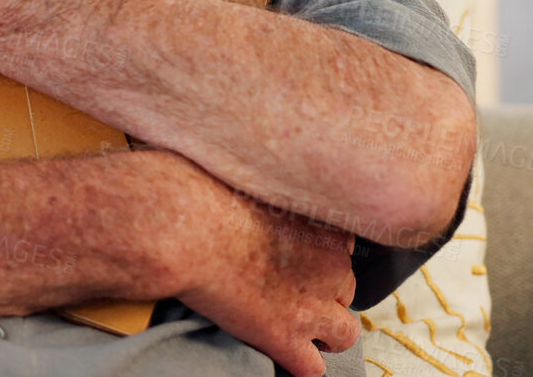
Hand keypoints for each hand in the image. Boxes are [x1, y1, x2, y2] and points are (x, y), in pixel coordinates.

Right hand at [160, 156, 360, 376]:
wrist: (188, 229)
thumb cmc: (207, 192)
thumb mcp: (253, 175)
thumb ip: (271, 185)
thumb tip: (255, 181)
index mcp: (324, 224)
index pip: (343, 247)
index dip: (318, 256)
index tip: (295, 256)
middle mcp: (330, 265)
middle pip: (344, 287)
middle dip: (322, 293)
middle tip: (288, 289)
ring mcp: (311, 305)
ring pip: (344, 333)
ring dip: (324, 333)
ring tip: (297, 329)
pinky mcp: (285, 338)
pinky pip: (313, 369)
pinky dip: (301, 365)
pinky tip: (284, 355)